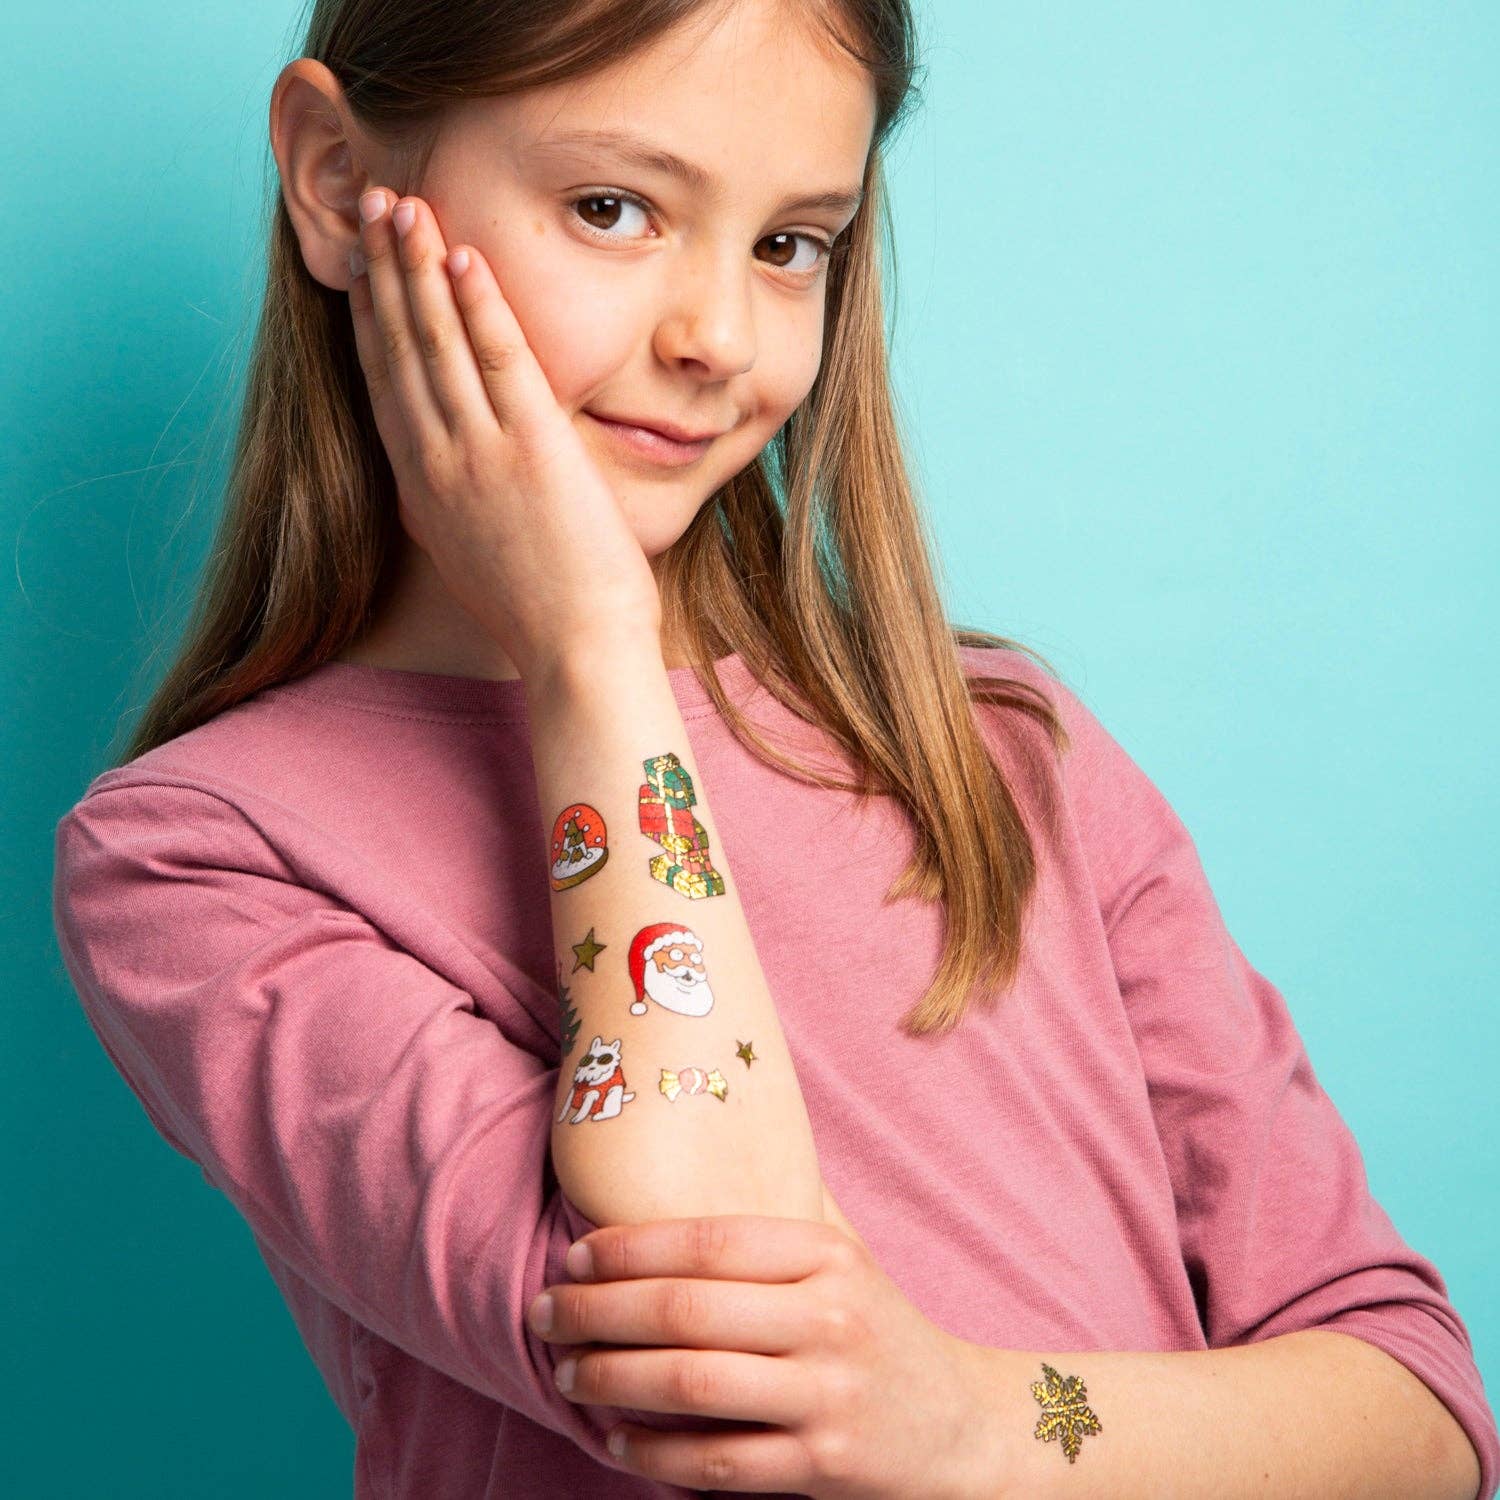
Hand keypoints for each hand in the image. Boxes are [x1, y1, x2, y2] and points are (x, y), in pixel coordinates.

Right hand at [347, 188, 661, 677]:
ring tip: (400, 204)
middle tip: (369, 206)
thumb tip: (446, 481)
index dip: (370, 318)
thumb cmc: (542, 613)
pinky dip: (477, 303)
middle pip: (398, 348)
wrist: (577, 652)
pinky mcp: (530, 449)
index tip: (361, 268)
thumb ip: (454, 505)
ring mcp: (478, 454)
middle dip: (382, 272)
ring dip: (415, 266)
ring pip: (436, 341)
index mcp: (422, 488)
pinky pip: (497, 359)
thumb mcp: (475, 555)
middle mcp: (436, 463)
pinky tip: (461, 253)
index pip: (384, 384)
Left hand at [528, 1214, 1000, 1497]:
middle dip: (598, 1313)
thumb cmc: (876, 1330)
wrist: (962, 1426)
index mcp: (827, 1256)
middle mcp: (829, 1319)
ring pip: (692, 1386)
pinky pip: (718, 1462)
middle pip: (687, 1313)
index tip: (572, 1257)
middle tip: (543, 1314)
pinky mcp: (824, 1465)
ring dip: (612, 1379)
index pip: (709, 1241)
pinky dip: (655, 1453)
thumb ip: (769, 1234)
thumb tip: (658, 1190)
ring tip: (565, 1372)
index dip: (629, 1249)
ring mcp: (828, 1395)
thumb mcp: (841, 1264)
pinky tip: (615, 1439)